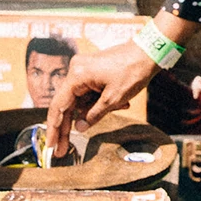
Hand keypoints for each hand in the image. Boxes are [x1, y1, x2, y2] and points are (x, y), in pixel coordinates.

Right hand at [44, 12, 197, 149]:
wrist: (149, 51)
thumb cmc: (132, 72)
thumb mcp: (113, 99)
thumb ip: (93, 115)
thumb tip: (79, 128)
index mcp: (77, 76)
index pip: (58, 106)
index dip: (54, 128)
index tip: (51, 145)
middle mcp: (75, 70)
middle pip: (66, 104)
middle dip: (68, 127)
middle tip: (62, 149)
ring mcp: (83, 69)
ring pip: (80, 99)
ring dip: (94, 110)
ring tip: (121, 106)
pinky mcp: (92, 70)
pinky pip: (89, 92)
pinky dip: (100, 101)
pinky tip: (122, 102)